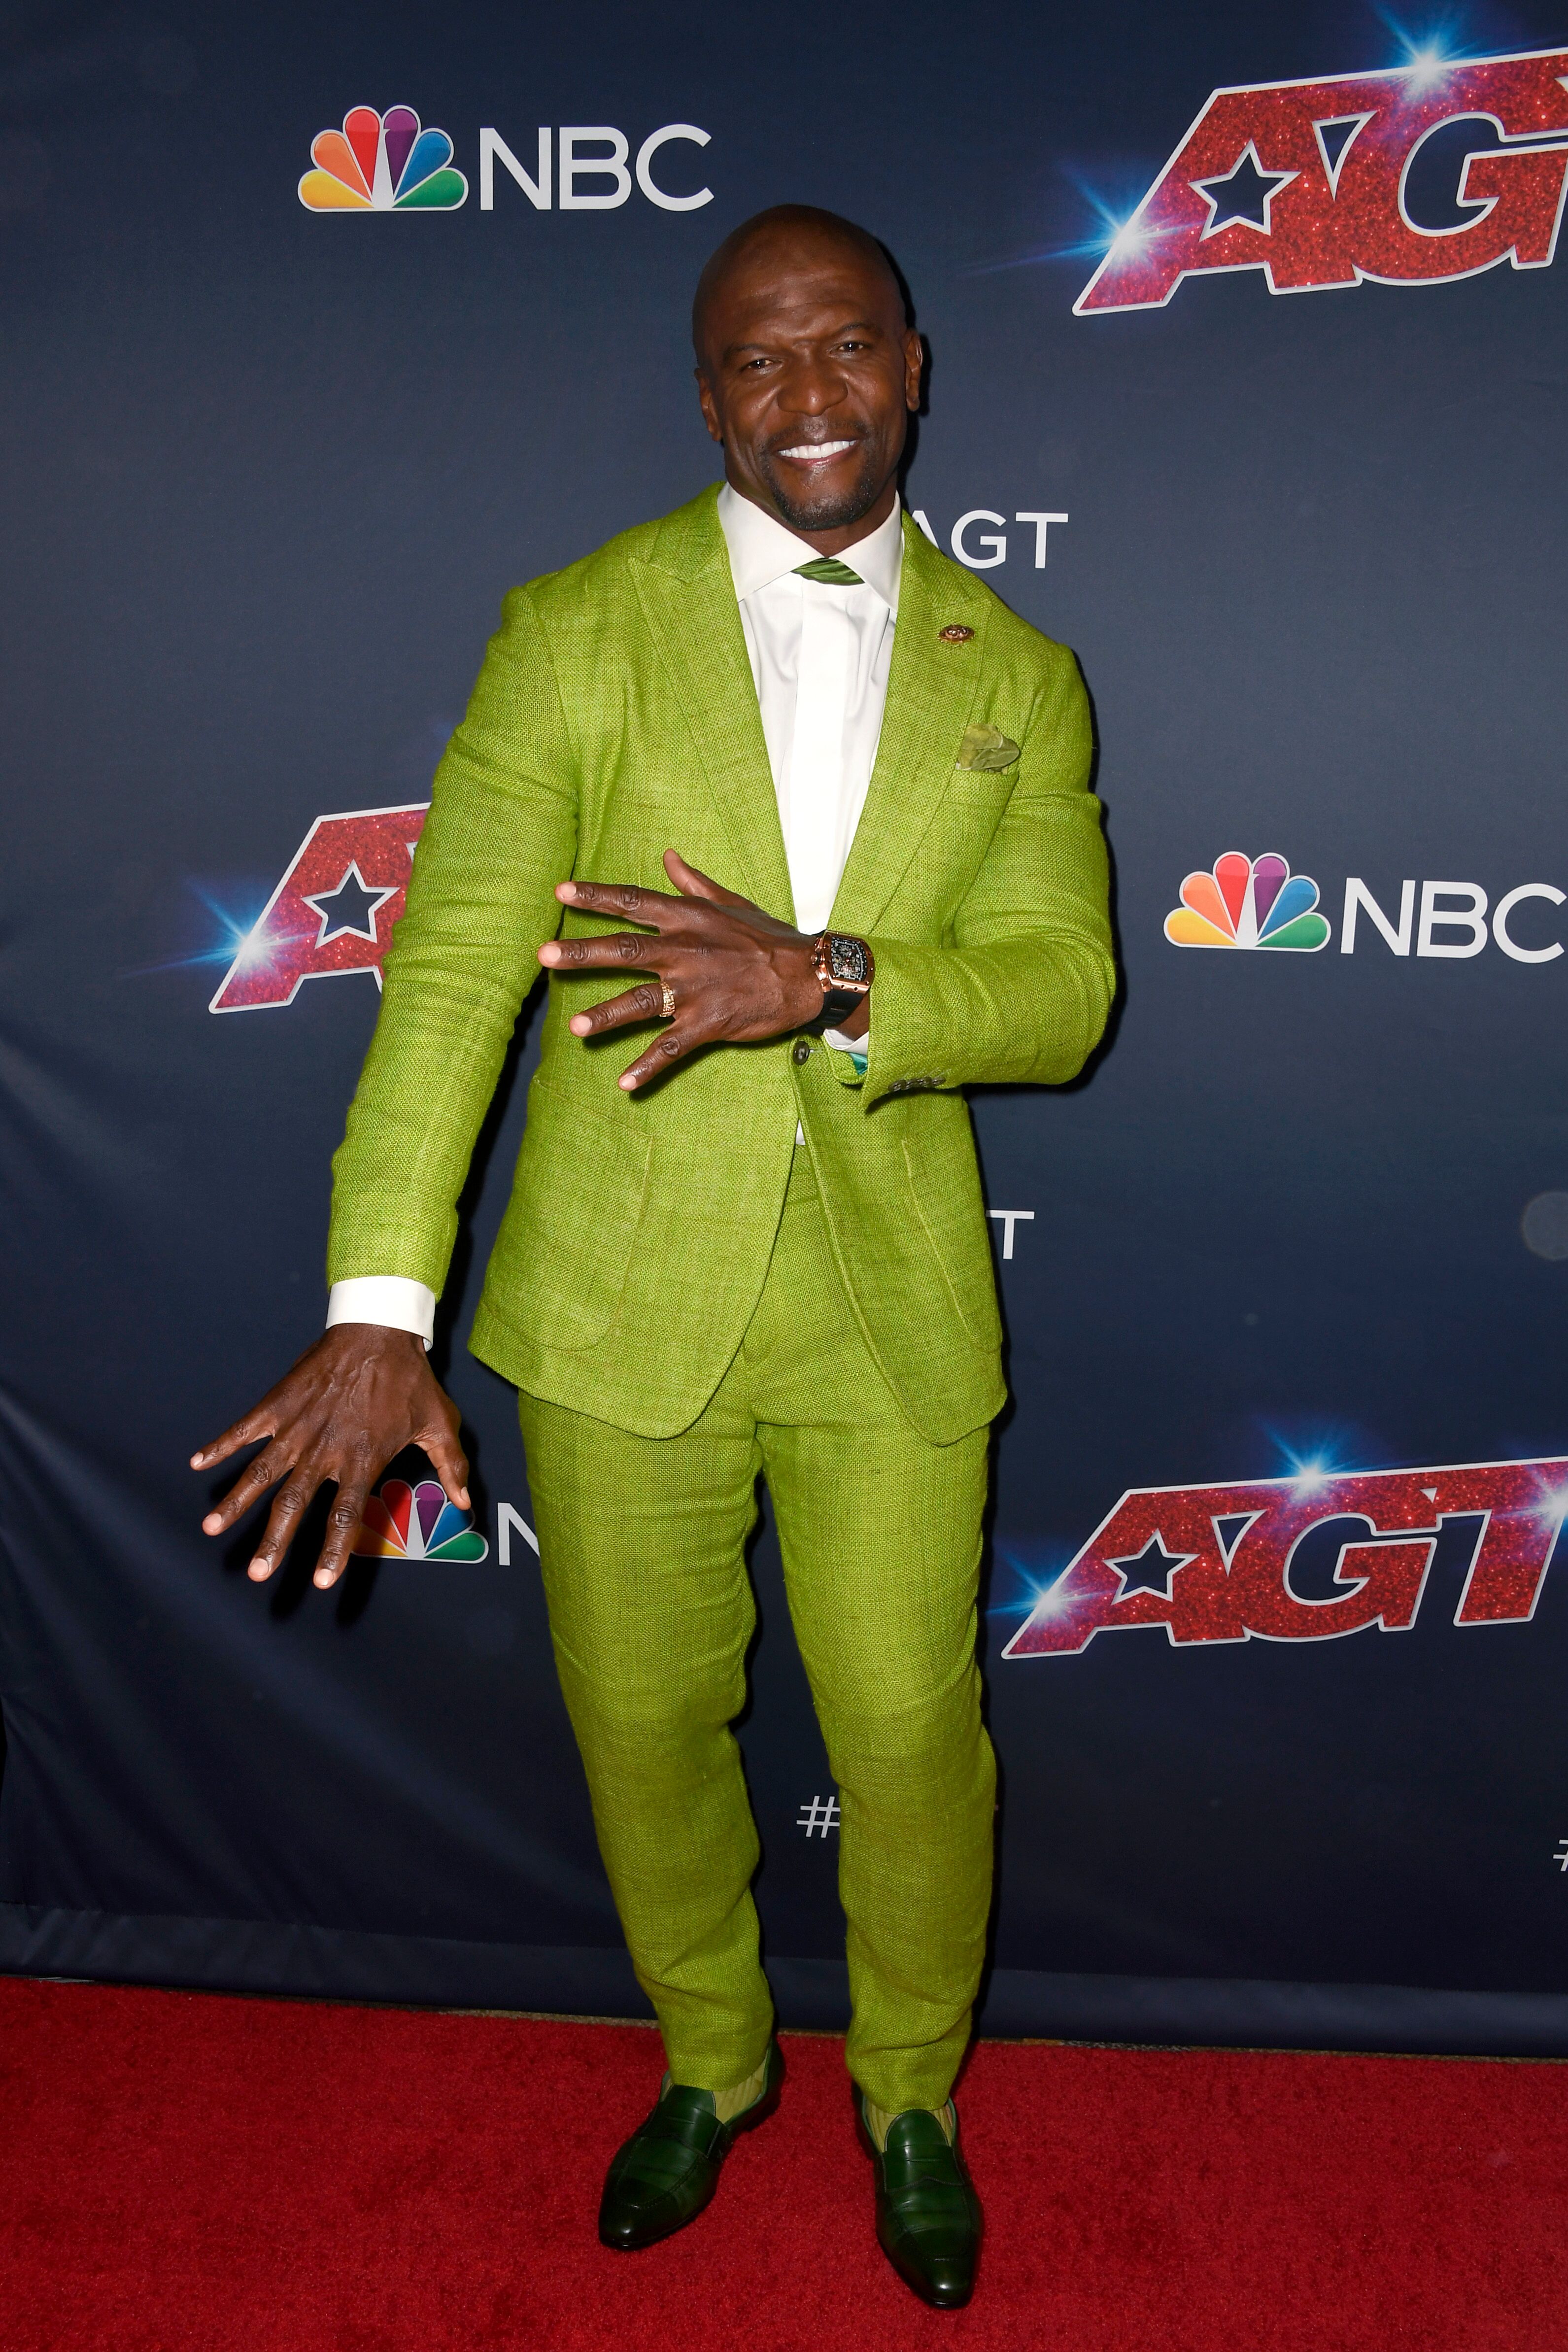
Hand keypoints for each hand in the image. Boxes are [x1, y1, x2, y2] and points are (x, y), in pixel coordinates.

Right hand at [191, 1326, 469, 1590]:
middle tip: (256, 1573)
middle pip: (295, 1504)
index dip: (334, 1550)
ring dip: (236, 1502)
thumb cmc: (410, 1379)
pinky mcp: (279, 1403)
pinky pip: (245, 1428)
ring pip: (262, 1472)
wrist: (378, 1328)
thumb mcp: (440, 1423)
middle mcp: (326, 1448)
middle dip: (274, 1541)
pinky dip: (221, 1445)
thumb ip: (452, 1466)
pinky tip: (197, 1463)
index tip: (321, 1581)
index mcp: (363, 1458)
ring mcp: (298, 1426)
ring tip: (211, 1527)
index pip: (346, 1515)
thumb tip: (466, 1503)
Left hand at [538, 850, 832, 1089]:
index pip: (633, 902)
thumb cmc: (768, 936)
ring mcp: (695, 990)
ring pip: (641, 1002)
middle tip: (544, 956)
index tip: (560, 891)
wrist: (809, 975)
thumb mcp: (731, 902)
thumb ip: (693, 883)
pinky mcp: (708, 1024)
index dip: (596, 896)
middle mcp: (685, 951)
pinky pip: (671, 1048)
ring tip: (575, 1028)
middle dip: (582, 953)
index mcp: (687, 918)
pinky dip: (648, 1067)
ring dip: (606, 1015)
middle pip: (624, 950)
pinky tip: (624, 1083)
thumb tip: (667, 856)